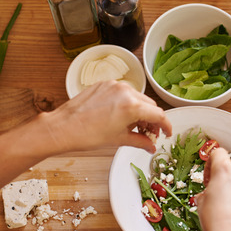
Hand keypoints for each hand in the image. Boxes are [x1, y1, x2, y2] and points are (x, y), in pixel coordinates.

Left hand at [45, 80, 171, 152]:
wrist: (63, 127)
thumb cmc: (87, 135)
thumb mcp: (118, 140)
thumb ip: (139, 141)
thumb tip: (151, 145)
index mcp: (131, 106)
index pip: (158, 114)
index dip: (166, 126)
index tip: (167, 133)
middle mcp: (125, 91)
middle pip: (149, 105)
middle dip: (152, 119)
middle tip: (149, 133)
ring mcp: (114, 85)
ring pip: (136, 97)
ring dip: (140, 111)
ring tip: (133, 126)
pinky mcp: (104, 84)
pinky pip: (122, 92)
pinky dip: (126, 103)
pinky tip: (120, 116)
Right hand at [196, 147, 230, 230]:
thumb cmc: (217, 222)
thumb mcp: (201, 202)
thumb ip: (208, 189)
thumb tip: (211, 192)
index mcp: (225, 169)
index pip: (218, 153)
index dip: (211, 162)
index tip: (209, 173)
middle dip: (226, 179)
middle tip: (217, 194)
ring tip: (229, 208)